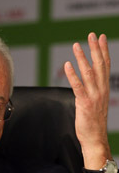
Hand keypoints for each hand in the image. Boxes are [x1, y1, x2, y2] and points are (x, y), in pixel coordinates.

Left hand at [64, 32, 117, 172]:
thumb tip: (86, 83)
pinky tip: (68, 65)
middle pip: (99, 65)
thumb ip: (92, 91)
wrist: (94, 138)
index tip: (100, 38)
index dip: (103, 51)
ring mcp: (93, 96)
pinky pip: (78, 86)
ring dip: (82, 58)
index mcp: (104, 89)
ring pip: (88, 73)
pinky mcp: (84, 103)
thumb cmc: (93, 122)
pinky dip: (73, 75)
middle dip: (95, 49)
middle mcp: (101, 90)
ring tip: (77, 45)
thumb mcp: (96, 103)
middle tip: (91, 35)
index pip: (105, 66)